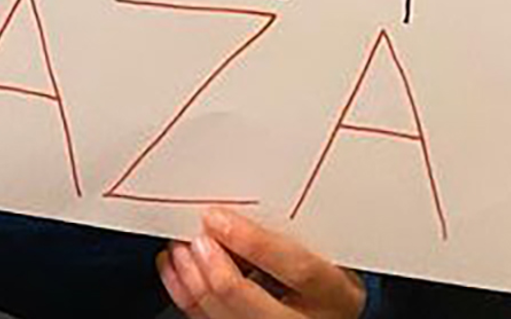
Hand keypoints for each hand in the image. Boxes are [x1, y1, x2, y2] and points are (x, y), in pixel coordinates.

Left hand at [158, 208, 365, 317]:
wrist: (324, 307)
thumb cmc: (326, 267)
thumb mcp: (323, 246)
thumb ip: (292, 231)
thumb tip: (239, 203)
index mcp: (335, 290)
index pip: (296, 269)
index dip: (254, 243)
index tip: (219, 218)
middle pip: (252, 304)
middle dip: (216, 271)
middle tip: (197, 239)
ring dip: (193, 281)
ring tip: (181, 247)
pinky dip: (186, 295)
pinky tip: (176, 269)